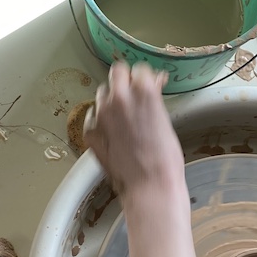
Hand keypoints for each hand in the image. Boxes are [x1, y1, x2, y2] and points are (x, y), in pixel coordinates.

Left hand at [84, 61, 184, 199]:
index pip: (139, 69)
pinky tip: (113, 132)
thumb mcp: (166, 121)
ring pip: (102, 93)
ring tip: (123, 115)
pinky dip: (102, 120)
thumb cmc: (165, 159)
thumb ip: (154, 98)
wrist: (150, 187)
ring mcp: (101, 115)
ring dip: (112, 99)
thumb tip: (152, 84)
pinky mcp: (90, 132)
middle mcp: (118, 98)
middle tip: (133, 93)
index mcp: (142, 91)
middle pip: (116, 73)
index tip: (149, 84)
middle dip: (125, 80)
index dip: (145, 78)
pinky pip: (93, 116)